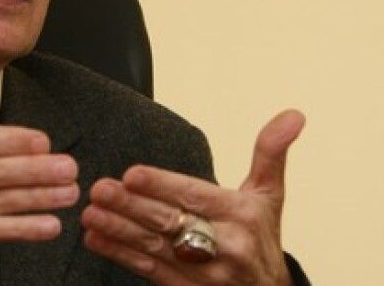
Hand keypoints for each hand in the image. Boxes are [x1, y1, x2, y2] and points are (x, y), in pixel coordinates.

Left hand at [81, 110, 304, 285]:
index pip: (196, 197)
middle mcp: (224, 246)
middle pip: (170, 222)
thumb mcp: (270, 194)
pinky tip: (96, 239)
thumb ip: (271, 152)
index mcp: (242, 216)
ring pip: (154, 247)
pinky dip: (120, 254)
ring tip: (90, 214)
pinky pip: (149, 270)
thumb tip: (293, 115)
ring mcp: (204, 273)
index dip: (162, 186)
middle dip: (131, 206)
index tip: (132, 175)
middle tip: (100, 190)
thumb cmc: (262, 237)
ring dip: (118, 230)